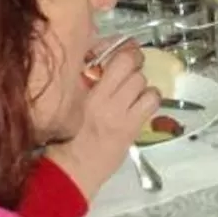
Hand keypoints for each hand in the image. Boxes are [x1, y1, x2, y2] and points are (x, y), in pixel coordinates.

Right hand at [42, 46, 158, 202]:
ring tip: (133, 90)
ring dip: (140, 82)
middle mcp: (102, 99)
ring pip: (142, 81)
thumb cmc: (65, 137)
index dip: (120, 47)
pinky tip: (142, 102)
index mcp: (82, 91)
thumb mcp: (70, 103)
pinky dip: (151, 97)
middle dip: (132, 63)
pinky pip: (152, 101)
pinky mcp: (132, 127)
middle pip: (129, 65)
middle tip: (130, 67)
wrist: (72, 170)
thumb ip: (84, 82)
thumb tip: (102, 60)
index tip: (123, 47)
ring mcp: (120, 113)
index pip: (108, 57)